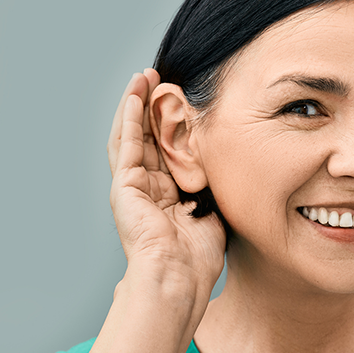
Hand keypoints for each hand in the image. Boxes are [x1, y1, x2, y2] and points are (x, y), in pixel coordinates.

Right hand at [107, 70, 225, 287]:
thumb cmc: (200, 253)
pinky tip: (134, 94)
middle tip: (162, 77)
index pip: (169, 149)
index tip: (184, 98)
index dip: (174, 122)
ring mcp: (133, 186)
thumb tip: (230, 162)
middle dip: (154, 106)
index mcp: (168, 193)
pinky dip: (129, 118)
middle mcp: (148, 187)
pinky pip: (126, 145)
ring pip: (133, 135)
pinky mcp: (123, 186)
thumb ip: (212, 184)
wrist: (180, 276)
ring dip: (138, 104)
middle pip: (149, 136)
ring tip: (145, 76)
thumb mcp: (212, 208)